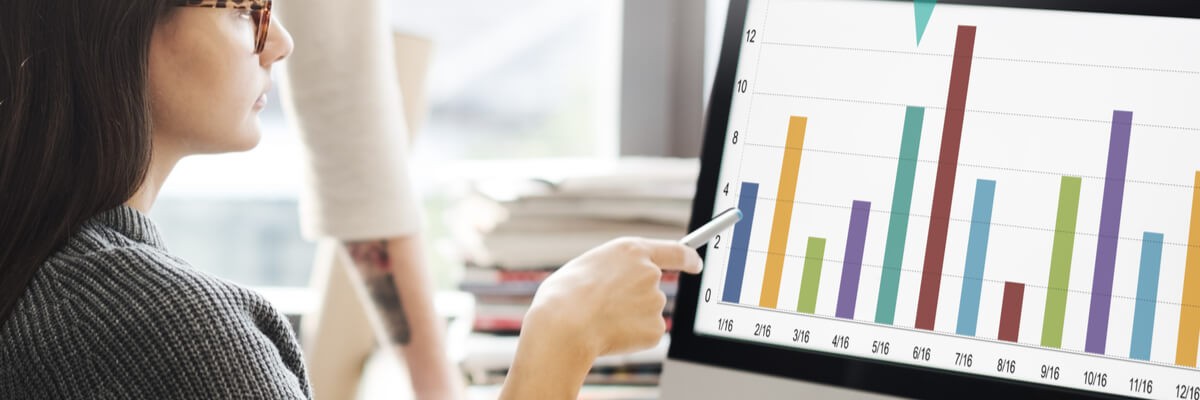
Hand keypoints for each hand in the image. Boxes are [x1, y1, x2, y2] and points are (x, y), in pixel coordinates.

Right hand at [500, 238, 702, 398]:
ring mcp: (655, 301)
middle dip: (634, 298)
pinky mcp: (655, 329)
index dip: (688, 258)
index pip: (675, 251)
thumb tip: (616, 286)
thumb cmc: (564, 296)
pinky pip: (645, 333)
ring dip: (628, 317)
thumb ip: (610, 271)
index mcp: (631, 250)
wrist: (564, 327)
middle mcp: (650, 273)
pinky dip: (631, 337)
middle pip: (651, 287)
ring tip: (598, 320)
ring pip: (645, 311)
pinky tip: (609, 334)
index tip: (696, 264)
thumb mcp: (584, 267)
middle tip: (603, 306)